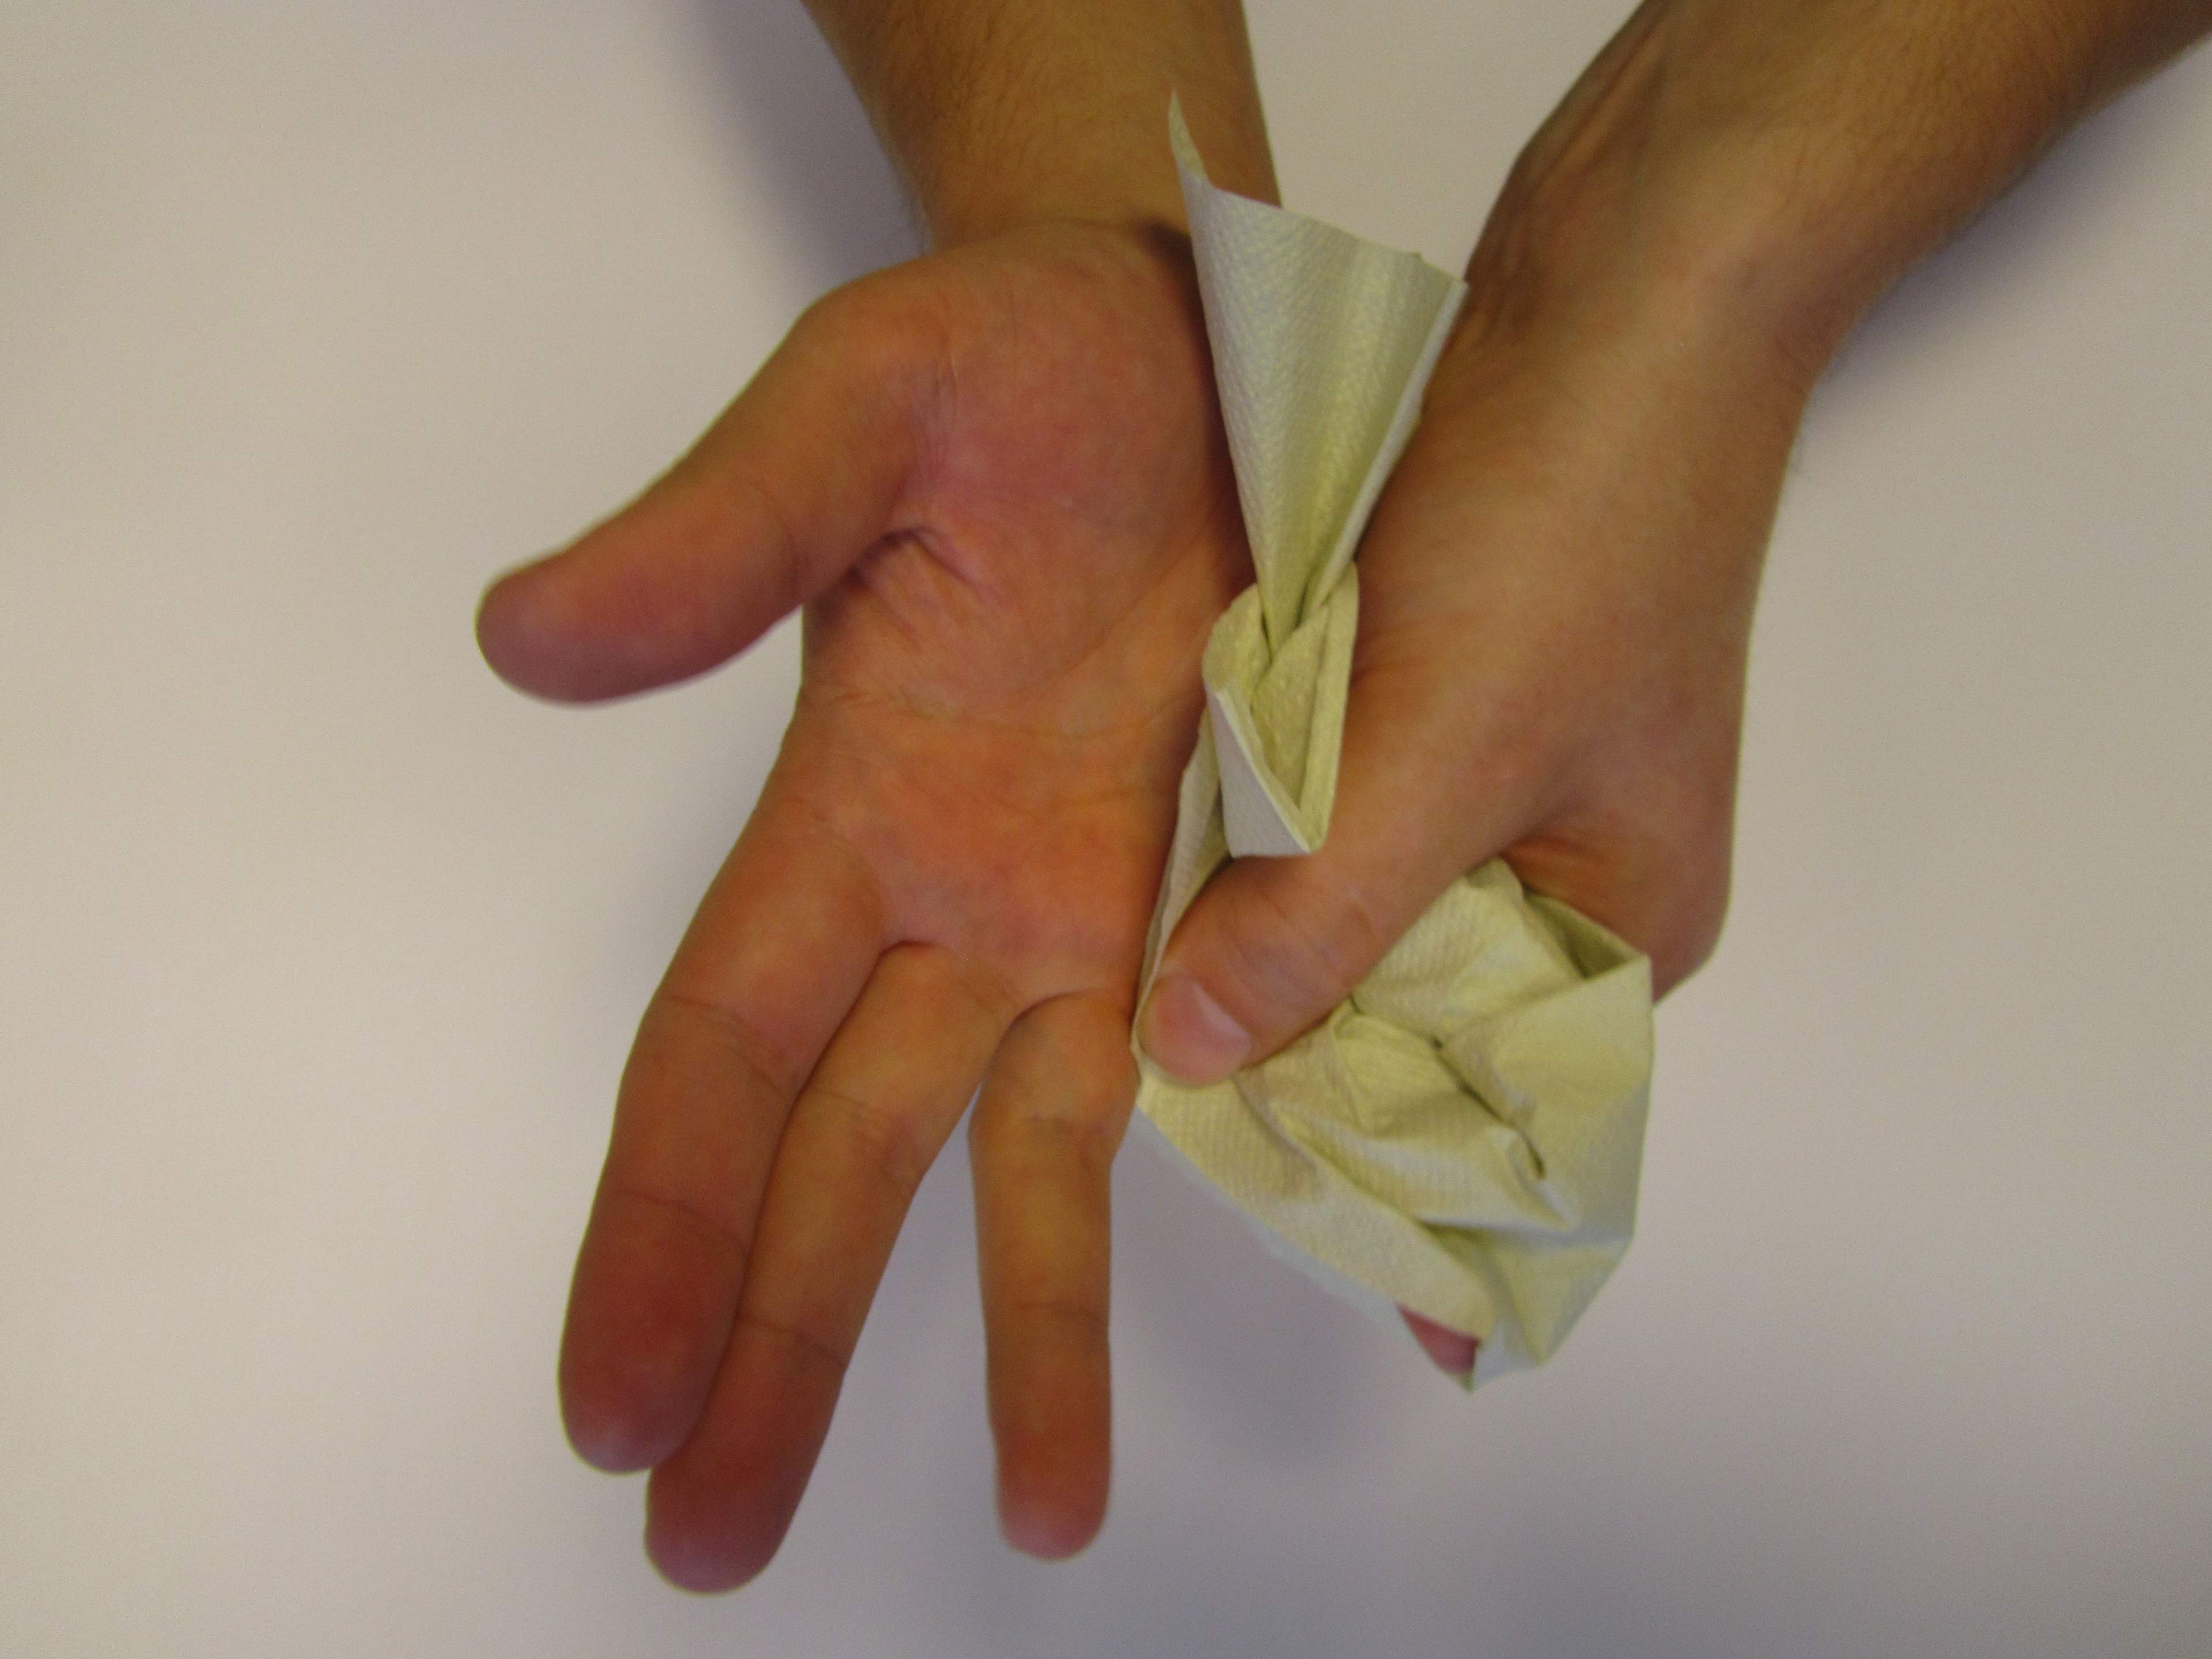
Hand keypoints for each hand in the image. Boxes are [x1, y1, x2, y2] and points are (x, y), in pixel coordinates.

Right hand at [478, 219, 1245, 1587]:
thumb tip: (529, 642)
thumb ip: (714, 537)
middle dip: (780, 1341)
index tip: (613, 1391)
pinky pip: (1234, 1070)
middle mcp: (963, 899)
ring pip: (1039, 1162)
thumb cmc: (1022, 356)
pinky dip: (1246, 1182)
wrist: (1213, 332)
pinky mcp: (1247, 892)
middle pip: (845, 1156)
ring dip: (1026, 1336)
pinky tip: (1278, 1295)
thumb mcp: (860, 413)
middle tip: (712, 1536)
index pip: (719, 1057)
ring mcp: (1107, 912)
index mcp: (850, 812)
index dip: (660, 1223)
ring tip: (1042, 1516)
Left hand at [1136, 9, 1816, 1385]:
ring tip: (1150, 1056)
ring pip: (1371, 934)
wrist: (1618, 302)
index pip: (1517, 1120)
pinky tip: (1173, 900)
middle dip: (1323, 1085)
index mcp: (1624, 931)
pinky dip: (1272, 867)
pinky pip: (1344, 834)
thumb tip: (1184, 1058)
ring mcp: (1503, 799)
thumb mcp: (1441, 752)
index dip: (1417, 1200)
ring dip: (1277, 970)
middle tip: (1180, 1160)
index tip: (1324, 1272)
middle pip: (1430, 1036)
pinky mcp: (1437, 713)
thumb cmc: (1574, 528)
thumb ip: (1318, 918)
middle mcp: (1568, 886)